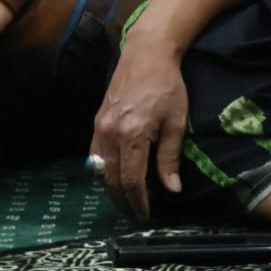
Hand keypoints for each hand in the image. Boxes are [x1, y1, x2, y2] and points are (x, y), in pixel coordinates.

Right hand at [90, 33, 187, 220]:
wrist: (146, 54)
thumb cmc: (167, 86)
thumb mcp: (176, 122)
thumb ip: (170, 157)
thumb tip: (173, 189)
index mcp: (132, 136)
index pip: (131, 181)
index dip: (138, 202)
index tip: (145, 215)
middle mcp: (110, 134)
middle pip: (111, 180)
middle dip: (122, 201)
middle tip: (134, 216)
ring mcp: (99, 128)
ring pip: (100, 170)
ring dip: (111, 189)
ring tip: (125, 202)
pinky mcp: (96, 121)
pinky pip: (95, 155)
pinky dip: (103, 171)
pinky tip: (114, 177)